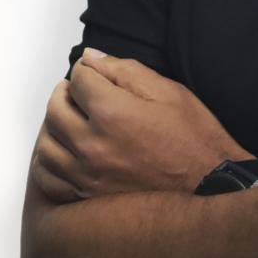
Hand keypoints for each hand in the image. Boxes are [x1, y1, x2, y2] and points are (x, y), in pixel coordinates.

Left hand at [29, 49, 251, 202]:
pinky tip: (63, 153)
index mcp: (112, 114)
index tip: (94, 72)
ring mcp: (87, 176)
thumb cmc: (194, 139)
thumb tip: (90, 59)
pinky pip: (48, 180)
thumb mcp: (168, 91)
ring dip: (53, 126)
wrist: (211, 187)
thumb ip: (124, 70)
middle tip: (79, 92)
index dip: (86, 69)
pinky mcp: (87, 198)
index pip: (78, 79)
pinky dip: (48, 163)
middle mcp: (92, 147)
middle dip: (66, 93)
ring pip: (46, 144)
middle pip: (55, 109)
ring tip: (70, 120)